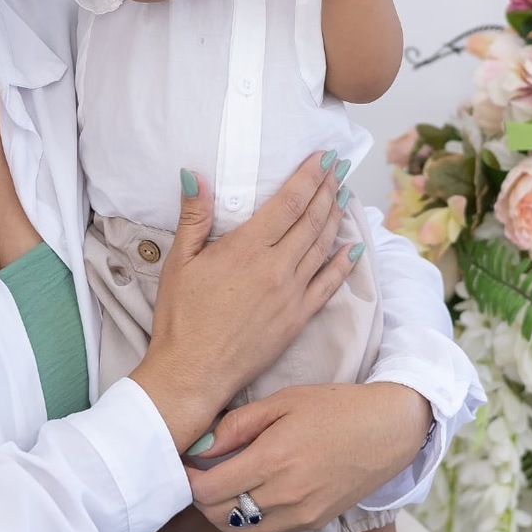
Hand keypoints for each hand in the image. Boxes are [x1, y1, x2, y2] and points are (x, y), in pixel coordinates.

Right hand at [130, 154, 357, 450]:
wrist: (193, 373)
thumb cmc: (180, 319)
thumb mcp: (179, 261)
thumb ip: (194, 216)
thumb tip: (195, 175)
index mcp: (247, 248)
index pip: (289, 201)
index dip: (310, 176)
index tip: (324, 157)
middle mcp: (276, 267)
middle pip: (312, 218)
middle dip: (328, 189)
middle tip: (339, 169)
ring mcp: (291, 294)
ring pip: (323, 246)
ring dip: (336, 217)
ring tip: (344, 195)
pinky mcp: (298, 318)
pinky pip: (329, 284)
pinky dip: (343, 263)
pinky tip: (352, 248)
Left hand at [185, 382, 433, 531]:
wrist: (388, 431)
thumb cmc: (336, 407)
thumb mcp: (283, 402)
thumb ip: (238, 425)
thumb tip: (200, 446)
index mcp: (273, 459)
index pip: (208, 488)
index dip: (187, 479)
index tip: (184, 463)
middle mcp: (285, 494)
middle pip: (217, 514)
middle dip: (199, 497)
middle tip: (197, 474)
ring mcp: (300, 514)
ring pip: (238, 530)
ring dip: (220, 513)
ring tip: (220, 485)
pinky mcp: (313, 522)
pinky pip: (264, 531)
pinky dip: (246, 519)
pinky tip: (249, 493)